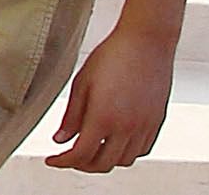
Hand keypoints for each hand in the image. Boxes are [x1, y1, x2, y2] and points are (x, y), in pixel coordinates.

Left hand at [45, 25, 173, 170]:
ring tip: (90, 149)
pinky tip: (114, 142)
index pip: (80, 154)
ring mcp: (144, 127)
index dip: (63, 162)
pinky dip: (125, 153)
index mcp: (103, 118)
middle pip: (102, 164)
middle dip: (81, 165)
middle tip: (68, 156)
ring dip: (104, 160)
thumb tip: (61, 139)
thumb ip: (72, 116)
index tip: (52, 160)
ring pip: (123, 161)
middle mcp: (126, 128)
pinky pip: (141, 150)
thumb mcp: (82, 83)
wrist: (146, 44)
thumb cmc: (113, 56)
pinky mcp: (156, 123)